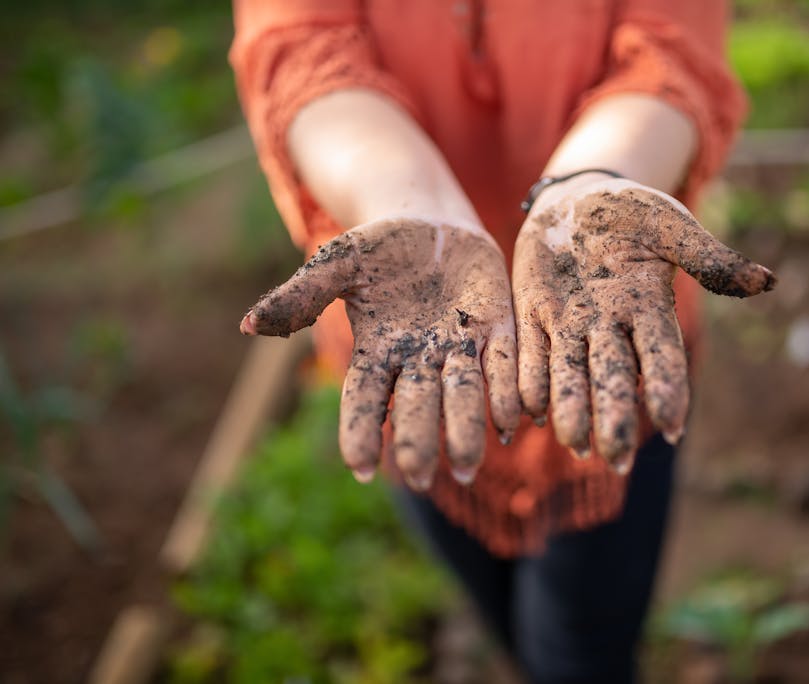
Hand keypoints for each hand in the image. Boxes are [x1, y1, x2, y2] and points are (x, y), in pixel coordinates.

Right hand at [240, 218, 519, 489]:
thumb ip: (300, 296)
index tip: (361, 467)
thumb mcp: (336, 264)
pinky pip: (502, 363)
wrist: (431, 224)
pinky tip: (516, 420)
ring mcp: (457, 347)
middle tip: (421, 477)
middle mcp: (418, 360)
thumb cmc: (377, 250)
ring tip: (469, 467)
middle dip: (418, 440)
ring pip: (463, 393)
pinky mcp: (495, 328)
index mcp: (377, 351)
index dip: (361, 430)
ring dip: (466, 429)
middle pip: (417, 405)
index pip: (364, 398)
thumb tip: (248, 325)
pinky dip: (507, 390)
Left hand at [513, 177, 774, 471]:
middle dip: (615, 417)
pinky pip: (531, 352)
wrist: (576, 200)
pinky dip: (529, 380)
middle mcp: (609, 327)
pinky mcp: (533, 315)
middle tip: (617, 460)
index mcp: (648, 307)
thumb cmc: (632, 213)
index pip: (662, 356)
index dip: (667, 389)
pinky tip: (526, 411)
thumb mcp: (670, 226)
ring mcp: (569, 324)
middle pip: (613, 378)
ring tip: (573, 445)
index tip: (674, 426)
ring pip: (570, 375)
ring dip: (571, 409)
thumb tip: (766, 282)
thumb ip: (709, 258)